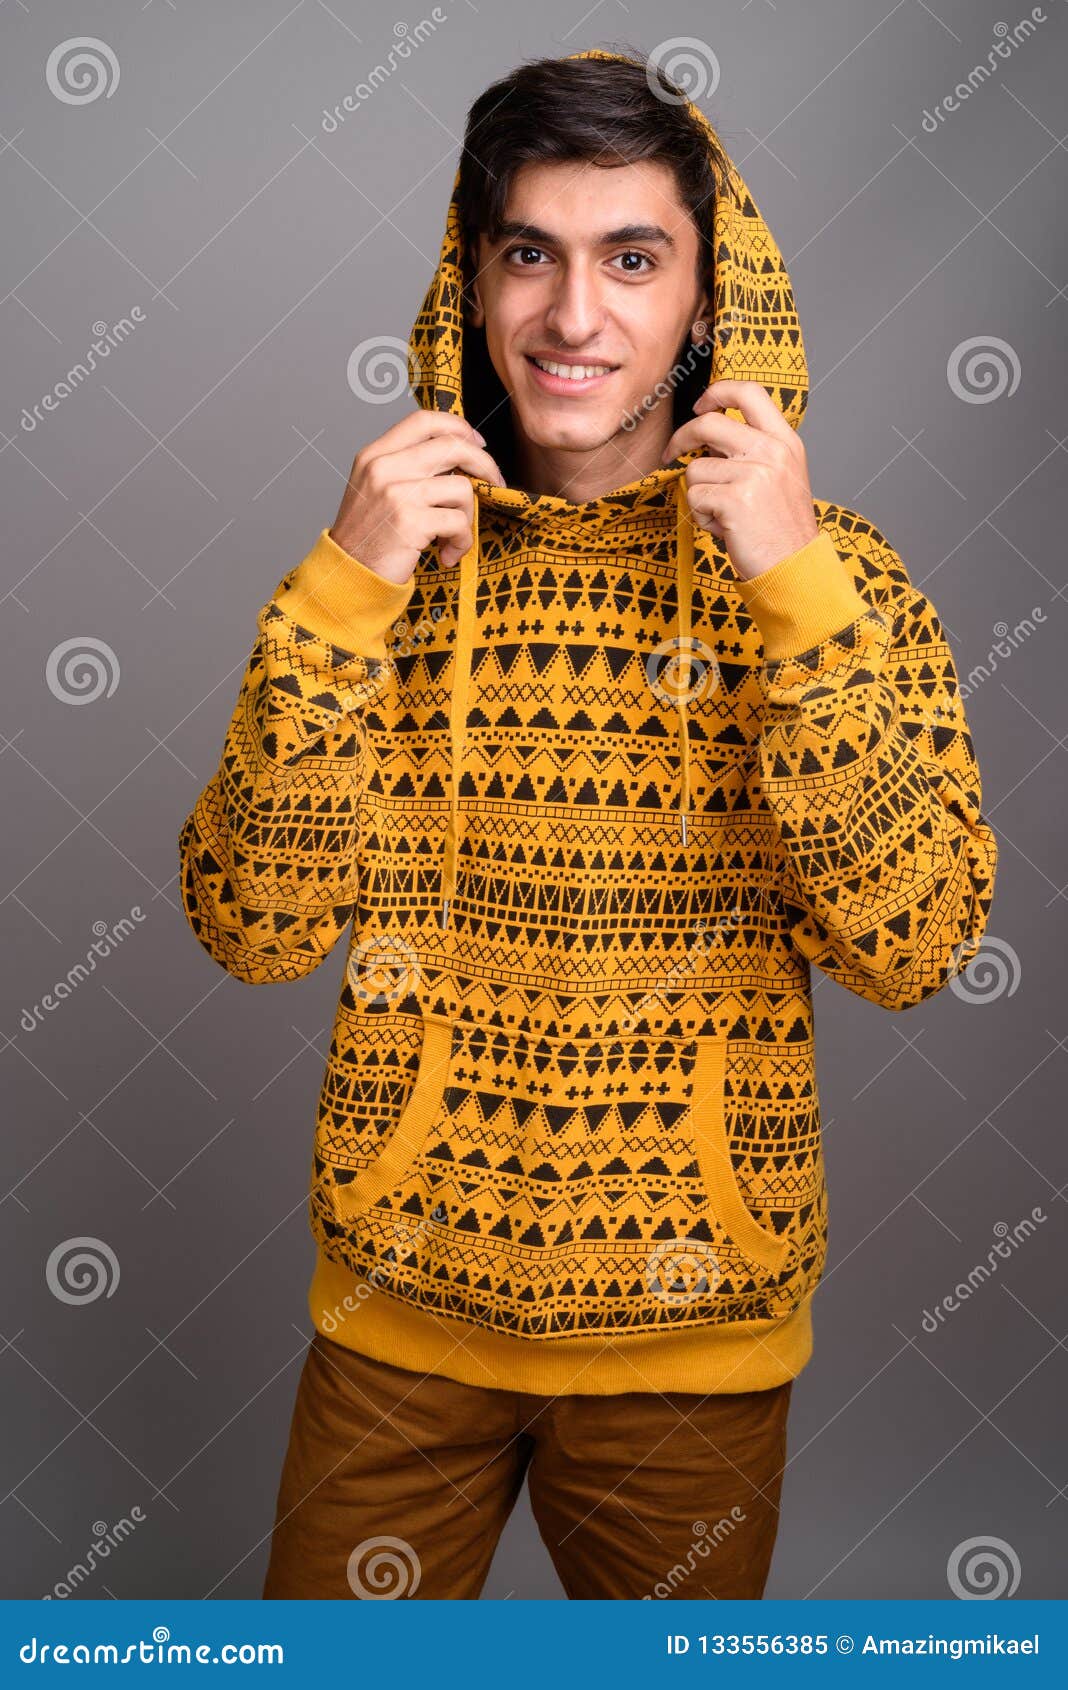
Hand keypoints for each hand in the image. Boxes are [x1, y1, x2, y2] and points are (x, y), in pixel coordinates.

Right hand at [329, 410, 504, 583]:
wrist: (348, 576)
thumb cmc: (369, 537)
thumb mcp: (375, 489)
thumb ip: (407, 468)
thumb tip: (458, 456)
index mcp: (375, 455)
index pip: (424, 420)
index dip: (458, 427)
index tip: (477, 443)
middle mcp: (383, 468)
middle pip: (452, 446)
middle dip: (484, 464)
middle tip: (495, 481)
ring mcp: (396, 493)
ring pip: (461, 487)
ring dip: (468, 516)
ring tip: (453, 536)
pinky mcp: (410, 522)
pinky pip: (458, 523)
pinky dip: (461, 541)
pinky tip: (447, 554)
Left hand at [661, 378, 819, 581]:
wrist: (795, 566)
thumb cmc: (781, 527)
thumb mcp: (781, 476)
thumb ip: (754, 450)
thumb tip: (706, 437)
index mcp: (785, 441)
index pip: (749, 392)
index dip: (718, 392)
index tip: (700, 405)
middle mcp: (771, 451)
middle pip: (708, 423)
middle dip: (681, 438)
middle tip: (671, 454)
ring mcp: (754, 474)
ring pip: (695, 469)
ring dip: (699, 495)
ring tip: (723, 515)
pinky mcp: (735, 499)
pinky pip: (694, 498)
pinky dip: (701, 516)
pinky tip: (724, 528)